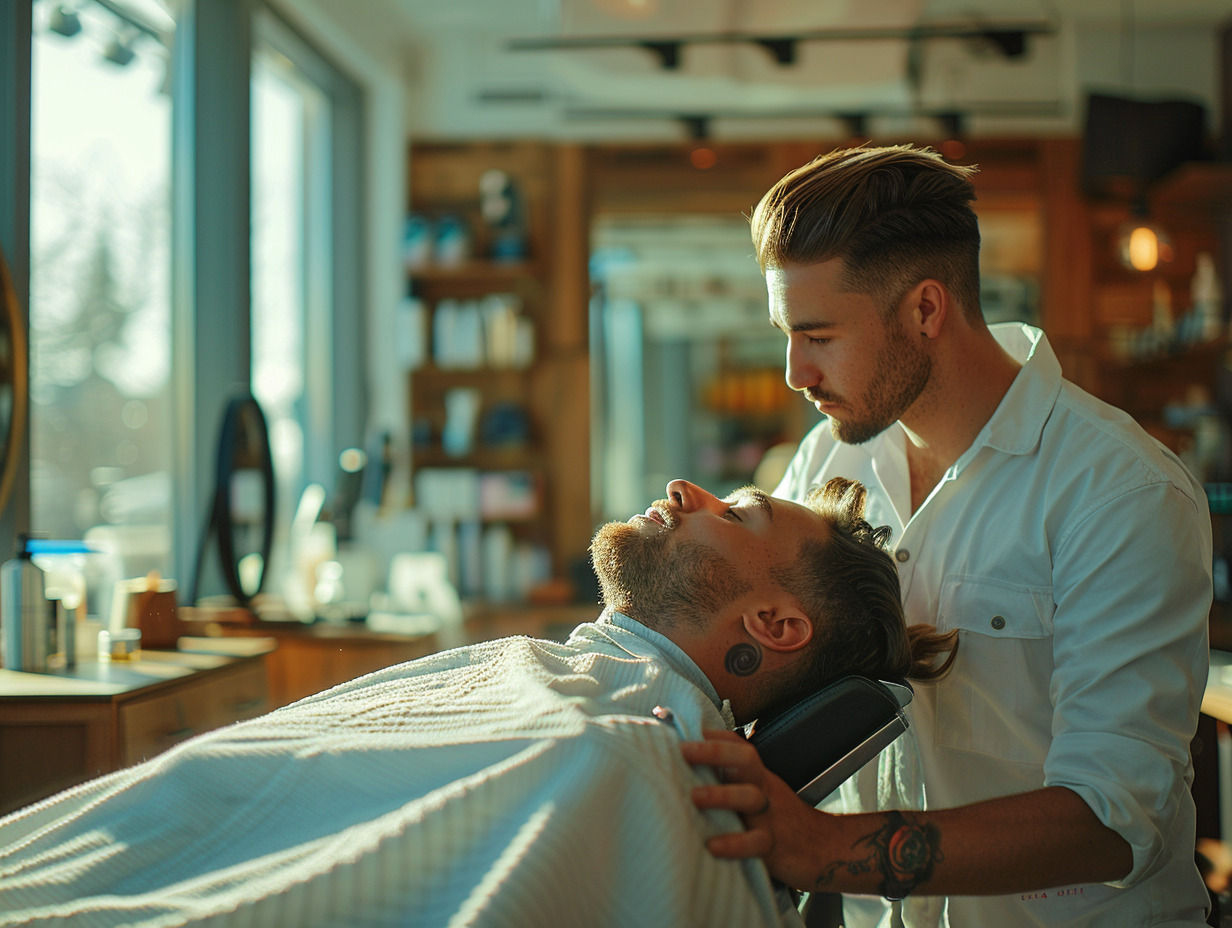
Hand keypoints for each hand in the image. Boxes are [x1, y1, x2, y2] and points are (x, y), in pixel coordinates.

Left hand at [681, 729, 819, 887]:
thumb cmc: (781, 820)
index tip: (682, 727)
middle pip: (745, 760)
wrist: (827, 848)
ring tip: (694, 796)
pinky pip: (756, 843)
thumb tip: (688, 771)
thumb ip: (730, 784)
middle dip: (714, 752)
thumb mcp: (759, 795)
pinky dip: (735, 844)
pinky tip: (712, 846)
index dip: (713, 734)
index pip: (738, 746)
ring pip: (749, 798)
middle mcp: (763, 790)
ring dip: (721, 795)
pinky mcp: (775, 847)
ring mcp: (770, 816)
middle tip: (684, 750)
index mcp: (758, 777)